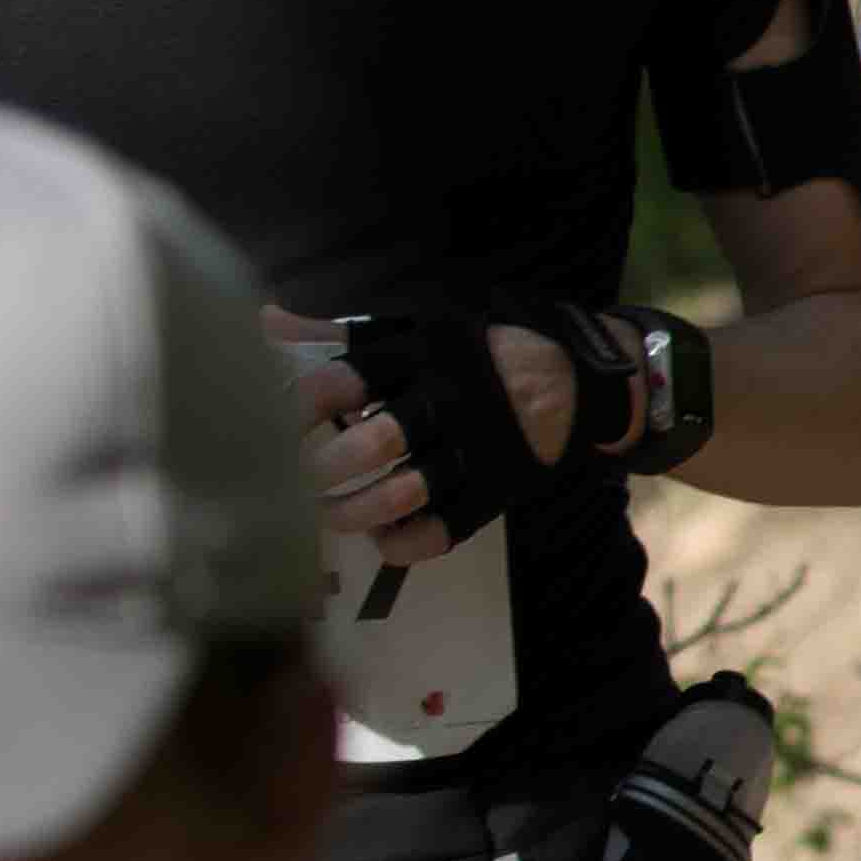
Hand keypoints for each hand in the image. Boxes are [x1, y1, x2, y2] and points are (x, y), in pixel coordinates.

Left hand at [278, 313, 570, 568]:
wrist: (594, 376)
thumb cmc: (494, 345)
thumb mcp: (430, 323)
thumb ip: (347, 329)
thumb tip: (266, 318)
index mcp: (427, 353)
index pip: (344, 382)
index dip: (294, 410)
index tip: (272, 425)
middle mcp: (451, 400)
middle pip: (372, 445)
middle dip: (320, 470)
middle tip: (298, 479)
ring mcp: (476, 450)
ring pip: (402, 494)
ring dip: (351, 513)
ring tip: (327, 513)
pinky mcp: (496, 490)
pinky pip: (439, 531)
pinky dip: (400, 542)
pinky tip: (382, 535)